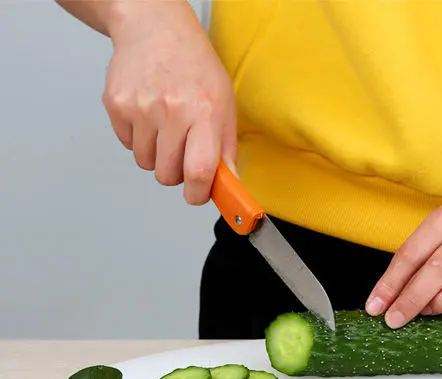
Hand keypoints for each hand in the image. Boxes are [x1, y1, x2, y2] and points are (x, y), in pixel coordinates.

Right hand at [103, 0, 236, 203]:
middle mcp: (171, 110)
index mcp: (204, 113)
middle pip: (167, 175)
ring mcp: (140, 107)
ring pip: (146, 163)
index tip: (198, 195)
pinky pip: (127, 145)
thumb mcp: (224, 102)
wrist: (154, 26)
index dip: (198, 194)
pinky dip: (138, 138)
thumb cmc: (193, 65)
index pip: (199, 171)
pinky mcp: (116, 104)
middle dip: (176, 173)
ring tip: (165, 128)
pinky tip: (148, 115)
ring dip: (156, 156)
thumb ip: (227, 148)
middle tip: (182, 151)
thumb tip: (230, 185)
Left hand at [365, 199, 441, 327]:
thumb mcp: (440, 232)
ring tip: (425, 310)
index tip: (375, 307)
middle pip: (436, 271)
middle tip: (393, 320)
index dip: (390, 283)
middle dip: (410, 300)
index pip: (411, 254)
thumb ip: (416, 260)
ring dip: (438, 305)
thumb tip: (389, 298)